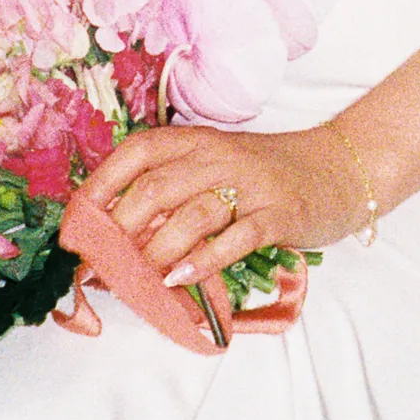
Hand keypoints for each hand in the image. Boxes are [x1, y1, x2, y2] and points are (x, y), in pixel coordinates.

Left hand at [76, 122, 367, 291]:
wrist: (340, 168)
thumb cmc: (271, 173)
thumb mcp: (219, 166)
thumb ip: (178, 188)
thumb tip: (123, 230)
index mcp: (198, 142)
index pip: (139, 151)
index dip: (103, 182)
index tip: (79, 219)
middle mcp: (220, 158)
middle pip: (157, 187)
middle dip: (121, 228)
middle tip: (103, 262)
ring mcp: (251, 185)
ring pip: (192, 213)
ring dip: (158, 248)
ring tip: (139, 276)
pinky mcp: (279, 214)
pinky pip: (237, 237)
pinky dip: (205, 260)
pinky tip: (182, 278)